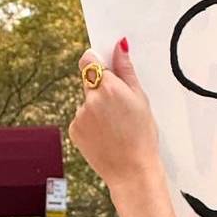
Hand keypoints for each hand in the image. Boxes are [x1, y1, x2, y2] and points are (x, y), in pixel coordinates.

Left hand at [70, 40, 161, 191]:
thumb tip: (119, 45)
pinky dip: (92, 122)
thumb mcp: (141, 99)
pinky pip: (82, 117)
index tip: (106, 67)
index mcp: (109, 88)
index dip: (96, 61)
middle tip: (120, 104)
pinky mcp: (73, 130)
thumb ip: (127, 70)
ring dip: (98, 106)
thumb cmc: (143, 134)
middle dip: (101, 86)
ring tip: (116, 125)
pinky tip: (107, 134)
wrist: (132, 170)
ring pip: (87, 101)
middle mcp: (90, 99)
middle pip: (88, 80)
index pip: (89, 60)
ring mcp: (79, 115)